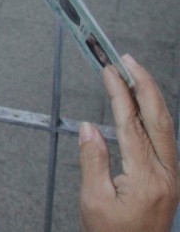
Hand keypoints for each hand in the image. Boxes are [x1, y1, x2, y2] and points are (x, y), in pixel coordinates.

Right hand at [79, 55, 178, 231]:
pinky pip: (165, 139)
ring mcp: (172, 176)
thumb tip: (89, 127)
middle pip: (159, 118)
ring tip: (135, 74)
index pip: (132, 124)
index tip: (109, 71)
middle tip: (128, 60)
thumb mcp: (93, 200)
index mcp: (146, 178)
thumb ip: (93, 160)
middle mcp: (166, 174)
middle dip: (145, 85)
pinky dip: (154, 115)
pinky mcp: (170, 179)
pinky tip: (143, 106)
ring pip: (166, 127)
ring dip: (152, 97)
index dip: (120, 94)